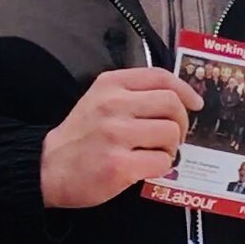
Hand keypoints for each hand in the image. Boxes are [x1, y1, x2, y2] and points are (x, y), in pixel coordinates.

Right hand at [41, 68, 201, 209]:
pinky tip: (146, 166)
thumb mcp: (100, 98)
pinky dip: (161, 166)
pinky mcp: (119, 165)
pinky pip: (162, 162)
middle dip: (182, 122)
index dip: (185, 89)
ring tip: (156, 152)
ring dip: (171, 147)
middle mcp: (114, 104)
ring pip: (170, 134)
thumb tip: (177, 98)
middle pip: (172, 104)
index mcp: (111, 84)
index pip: (161, 77)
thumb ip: (132, 93)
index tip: (195, 103)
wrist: (49, 166)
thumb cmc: (81, 133)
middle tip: (174, 135)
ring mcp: (116, 135)